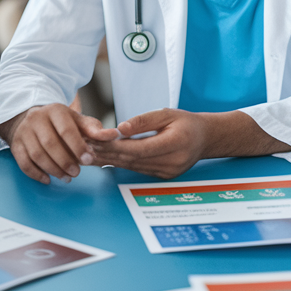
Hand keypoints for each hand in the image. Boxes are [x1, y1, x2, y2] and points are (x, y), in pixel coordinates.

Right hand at [0, 104, 118, 183]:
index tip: (88, 159)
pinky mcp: (16, 145)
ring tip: (66, 177)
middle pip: (50, 144)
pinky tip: (48, 179)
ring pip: (37, 154)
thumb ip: (94, 129)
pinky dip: (36, 174)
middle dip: (65, 161)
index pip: (66, 130)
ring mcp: (24, 132)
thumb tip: (113, 135)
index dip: (78, 146)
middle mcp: (37, 119)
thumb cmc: (60, 122)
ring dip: (53, 170)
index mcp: (55, 110)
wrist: (32, 117)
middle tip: (77, 173)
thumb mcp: (77, 120)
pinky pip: (24, 163)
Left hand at [81, 109, 206, 179]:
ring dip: (111, 160)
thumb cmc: (187, 123)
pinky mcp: (163, 176)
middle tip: (85, 148)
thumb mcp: (167, 113)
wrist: (205, 139)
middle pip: (134, 160)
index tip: (97, 142)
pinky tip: (106, 158)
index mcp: (175, 143)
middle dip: (107, 154)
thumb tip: (120, 129)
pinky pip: (138, 169)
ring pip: (133, 166)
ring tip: (90, 153)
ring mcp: (168, 172)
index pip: (140, 148)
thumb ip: (143, 121)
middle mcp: (172, 162)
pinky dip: (121, 163)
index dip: (116, 146)